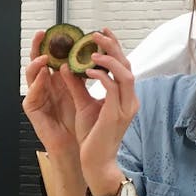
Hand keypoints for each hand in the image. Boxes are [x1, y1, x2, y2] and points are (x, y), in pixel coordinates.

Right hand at [22, 29, 79, 158]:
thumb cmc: (78, 123)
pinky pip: (31, 93)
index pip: (53, 57)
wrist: (76, 145)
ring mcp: (37, 95)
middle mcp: (45, 85)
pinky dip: (37, 83)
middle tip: (43, 34)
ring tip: (45, 56)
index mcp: (57, 80)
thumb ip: (81, 76)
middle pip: (39, 61)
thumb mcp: (83, 94)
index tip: (61, 32)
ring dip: (36, 63)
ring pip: (30, 73)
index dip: (54, 44)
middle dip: (39, 46)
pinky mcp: (32, 108)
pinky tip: (43, 75)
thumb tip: (91, 55)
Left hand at [61, 29, 138, 189]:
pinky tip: (87, 70)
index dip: (114, 47)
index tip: (101, 33)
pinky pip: (113, 88)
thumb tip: (66, 67)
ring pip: (125, 74)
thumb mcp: (84, 105)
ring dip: (108, 59)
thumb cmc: (92, 137)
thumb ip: (77, 86)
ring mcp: (126, 107)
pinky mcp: (116, 115)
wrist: (96, 162)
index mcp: (125, 97)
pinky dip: (102, 76)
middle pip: (127, 64)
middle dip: (113, 46)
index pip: (123, 66)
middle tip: (96, 33)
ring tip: (91, 50)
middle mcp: (130, 100)